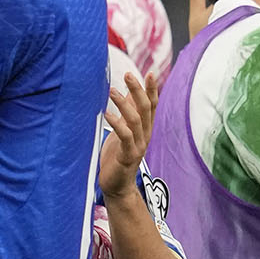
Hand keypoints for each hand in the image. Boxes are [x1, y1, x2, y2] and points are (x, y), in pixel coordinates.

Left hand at [98, 68, 155, 200]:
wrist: (117, 185)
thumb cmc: (117, 156)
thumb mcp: (123, 130)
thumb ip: (128, 113)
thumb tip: (128, 92)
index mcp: (145, 128)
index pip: (152, 105)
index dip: (152, 89)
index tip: (151, 73)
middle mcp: (145, 135)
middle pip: (146, 108)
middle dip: (138, 90)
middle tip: (128, 74)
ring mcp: (138, 145)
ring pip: (136, 120)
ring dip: (124, 103)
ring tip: (111, 90)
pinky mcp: (128, 156)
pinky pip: (125, 137)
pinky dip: (117, 124)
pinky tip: (107, 114)